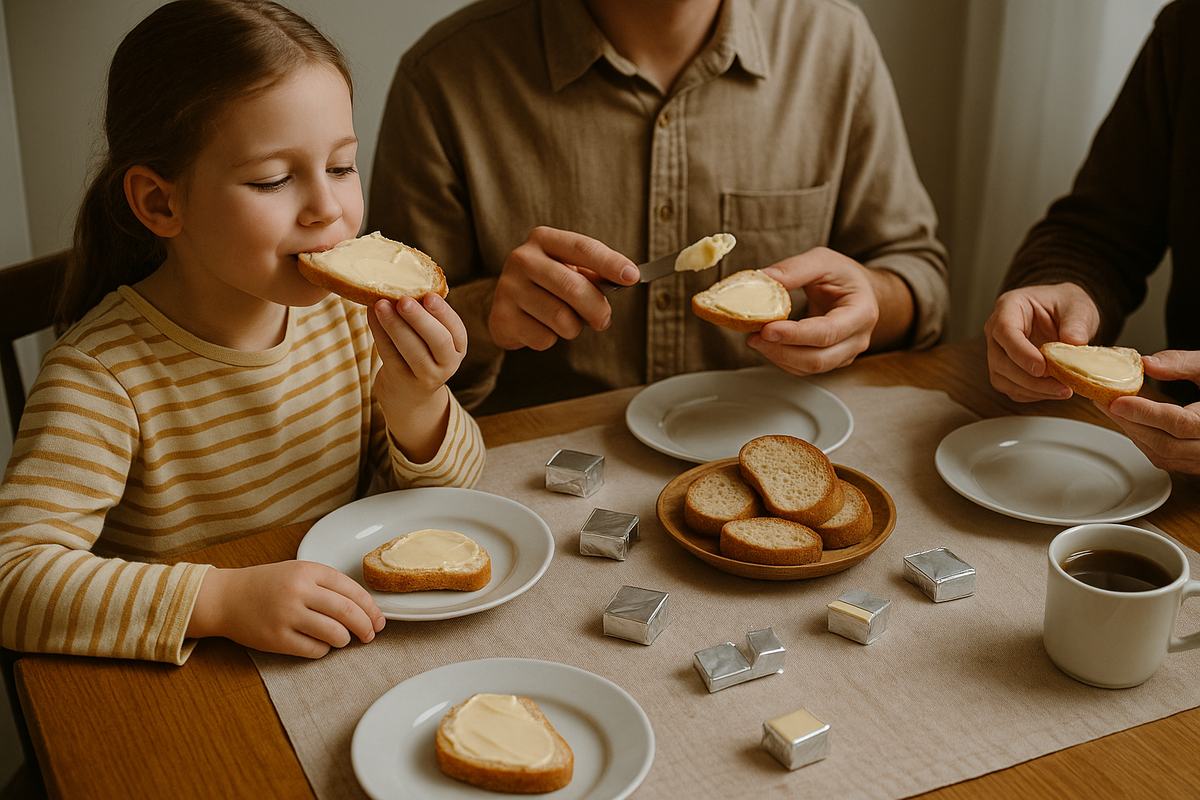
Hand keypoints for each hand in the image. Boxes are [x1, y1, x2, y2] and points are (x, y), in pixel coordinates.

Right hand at [187, 561, 385, 657]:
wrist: (226, 597)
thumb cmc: (267, 585)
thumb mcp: (298, 571)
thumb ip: (328, 585)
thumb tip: (364, 609)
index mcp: (308, 570)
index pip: (352, 589)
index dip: (371, 608)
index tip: (379, 620)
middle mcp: (299, 591)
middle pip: (348, 612)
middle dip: (366, 626)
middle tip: (371, 635)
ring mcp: (287, 615)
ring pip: (334, 634)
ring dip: (345, 640)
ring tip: (342, 639)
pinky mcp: (277, 638)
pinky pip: (314, 650)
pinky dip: (323, 650)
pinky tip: (319, 644)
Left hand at [369, 293, 467, 461]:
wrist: (409, 394)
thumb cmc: (421, 353)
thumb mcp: (434, 339)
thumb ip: (428, 316)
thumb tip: (405, 281)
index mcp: (458, 347)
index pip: (456, 329)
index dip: (443, 313)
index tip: (429, 296)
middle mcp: (447, 364)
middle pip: (437, 341)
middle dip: (420, 319)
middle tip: (403, 300)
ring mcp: (426, 376)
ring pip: (413, 350)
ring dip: (395, 325)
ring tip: (380, 304)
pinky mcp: (402, 380)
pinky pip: (390, 354)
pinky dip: (379, 332)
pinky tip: (372, 315)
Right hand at [488, 227, 637, 350]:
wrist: (507, 305)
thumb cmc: (549, 284)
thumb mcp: (570, 269)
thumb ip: (595, 272)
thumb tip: (628, 277)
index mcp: (543, 239)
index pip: (583, 248)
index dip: (610, 263)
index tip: (633, 277)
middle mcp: (522, 259)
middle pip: (573, 287)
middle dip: (597, 308)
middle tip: (603, 319)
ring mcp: (509, 288)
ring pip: (560, 318)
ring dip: (573, 328)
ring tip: (566, 322)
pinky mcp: (502, 317)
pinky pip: (544, 338)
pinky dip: (551, 340)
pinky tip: (541, 328)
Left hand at [747, 247, 888, 374]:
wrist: (860, 291)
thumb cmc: (844, 276)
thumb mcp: (823, 261)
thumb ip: (795, 268)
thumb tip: (763, 279)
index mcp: (861, 313)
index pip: (827, 332)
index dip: (795, 334)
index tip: (767, 329)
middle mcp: (857, 339)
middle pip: (817, 359)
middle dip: (781, 351)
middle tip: (755, 336)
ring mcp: (845, 354)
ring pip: (808, 368)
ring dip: (778, 356)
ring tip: (756, 338)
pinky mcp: (831, 360)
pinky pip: (804, 368)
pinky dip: (782, 359)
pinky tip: (768, 344)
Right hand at [983, 282, 1100, 401]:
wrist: (1064, 315)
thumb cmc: (1065, 305)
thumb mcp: (1078, 306)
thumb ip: (1077, 323)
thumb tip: (1075, 343)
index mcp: (1009, 307)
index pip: (1005, 331)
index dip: (1021, 352)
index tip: (1042, 368)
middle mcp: (996, 331)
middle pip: (1000, 359)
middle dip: (1028, 378)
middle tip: (1060, 386)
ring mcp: (998, 352)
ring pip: (1002, 378)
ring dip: (1031, 390)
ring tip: (1062, 390)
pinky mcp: (1005, 371)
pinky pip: (1011, 388)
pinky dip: (1032, 394)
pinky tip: (1053, 391)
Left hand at [1099, 350, 1199, 473]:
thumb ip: (1184, 363)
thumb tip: (1146, 363)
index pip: (1179, 423)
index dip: (1145, 413)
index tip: (1118, 401)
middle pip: (1165, 443)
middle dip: (1130, 422)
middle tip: (1103, 400)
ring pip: (1164, 456)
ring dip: (1134, 433)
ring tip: (1112, 409)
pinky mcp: (1199, 463)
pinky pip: (1168, 460)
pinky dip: (1146, 442)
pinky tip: (1131, 423)